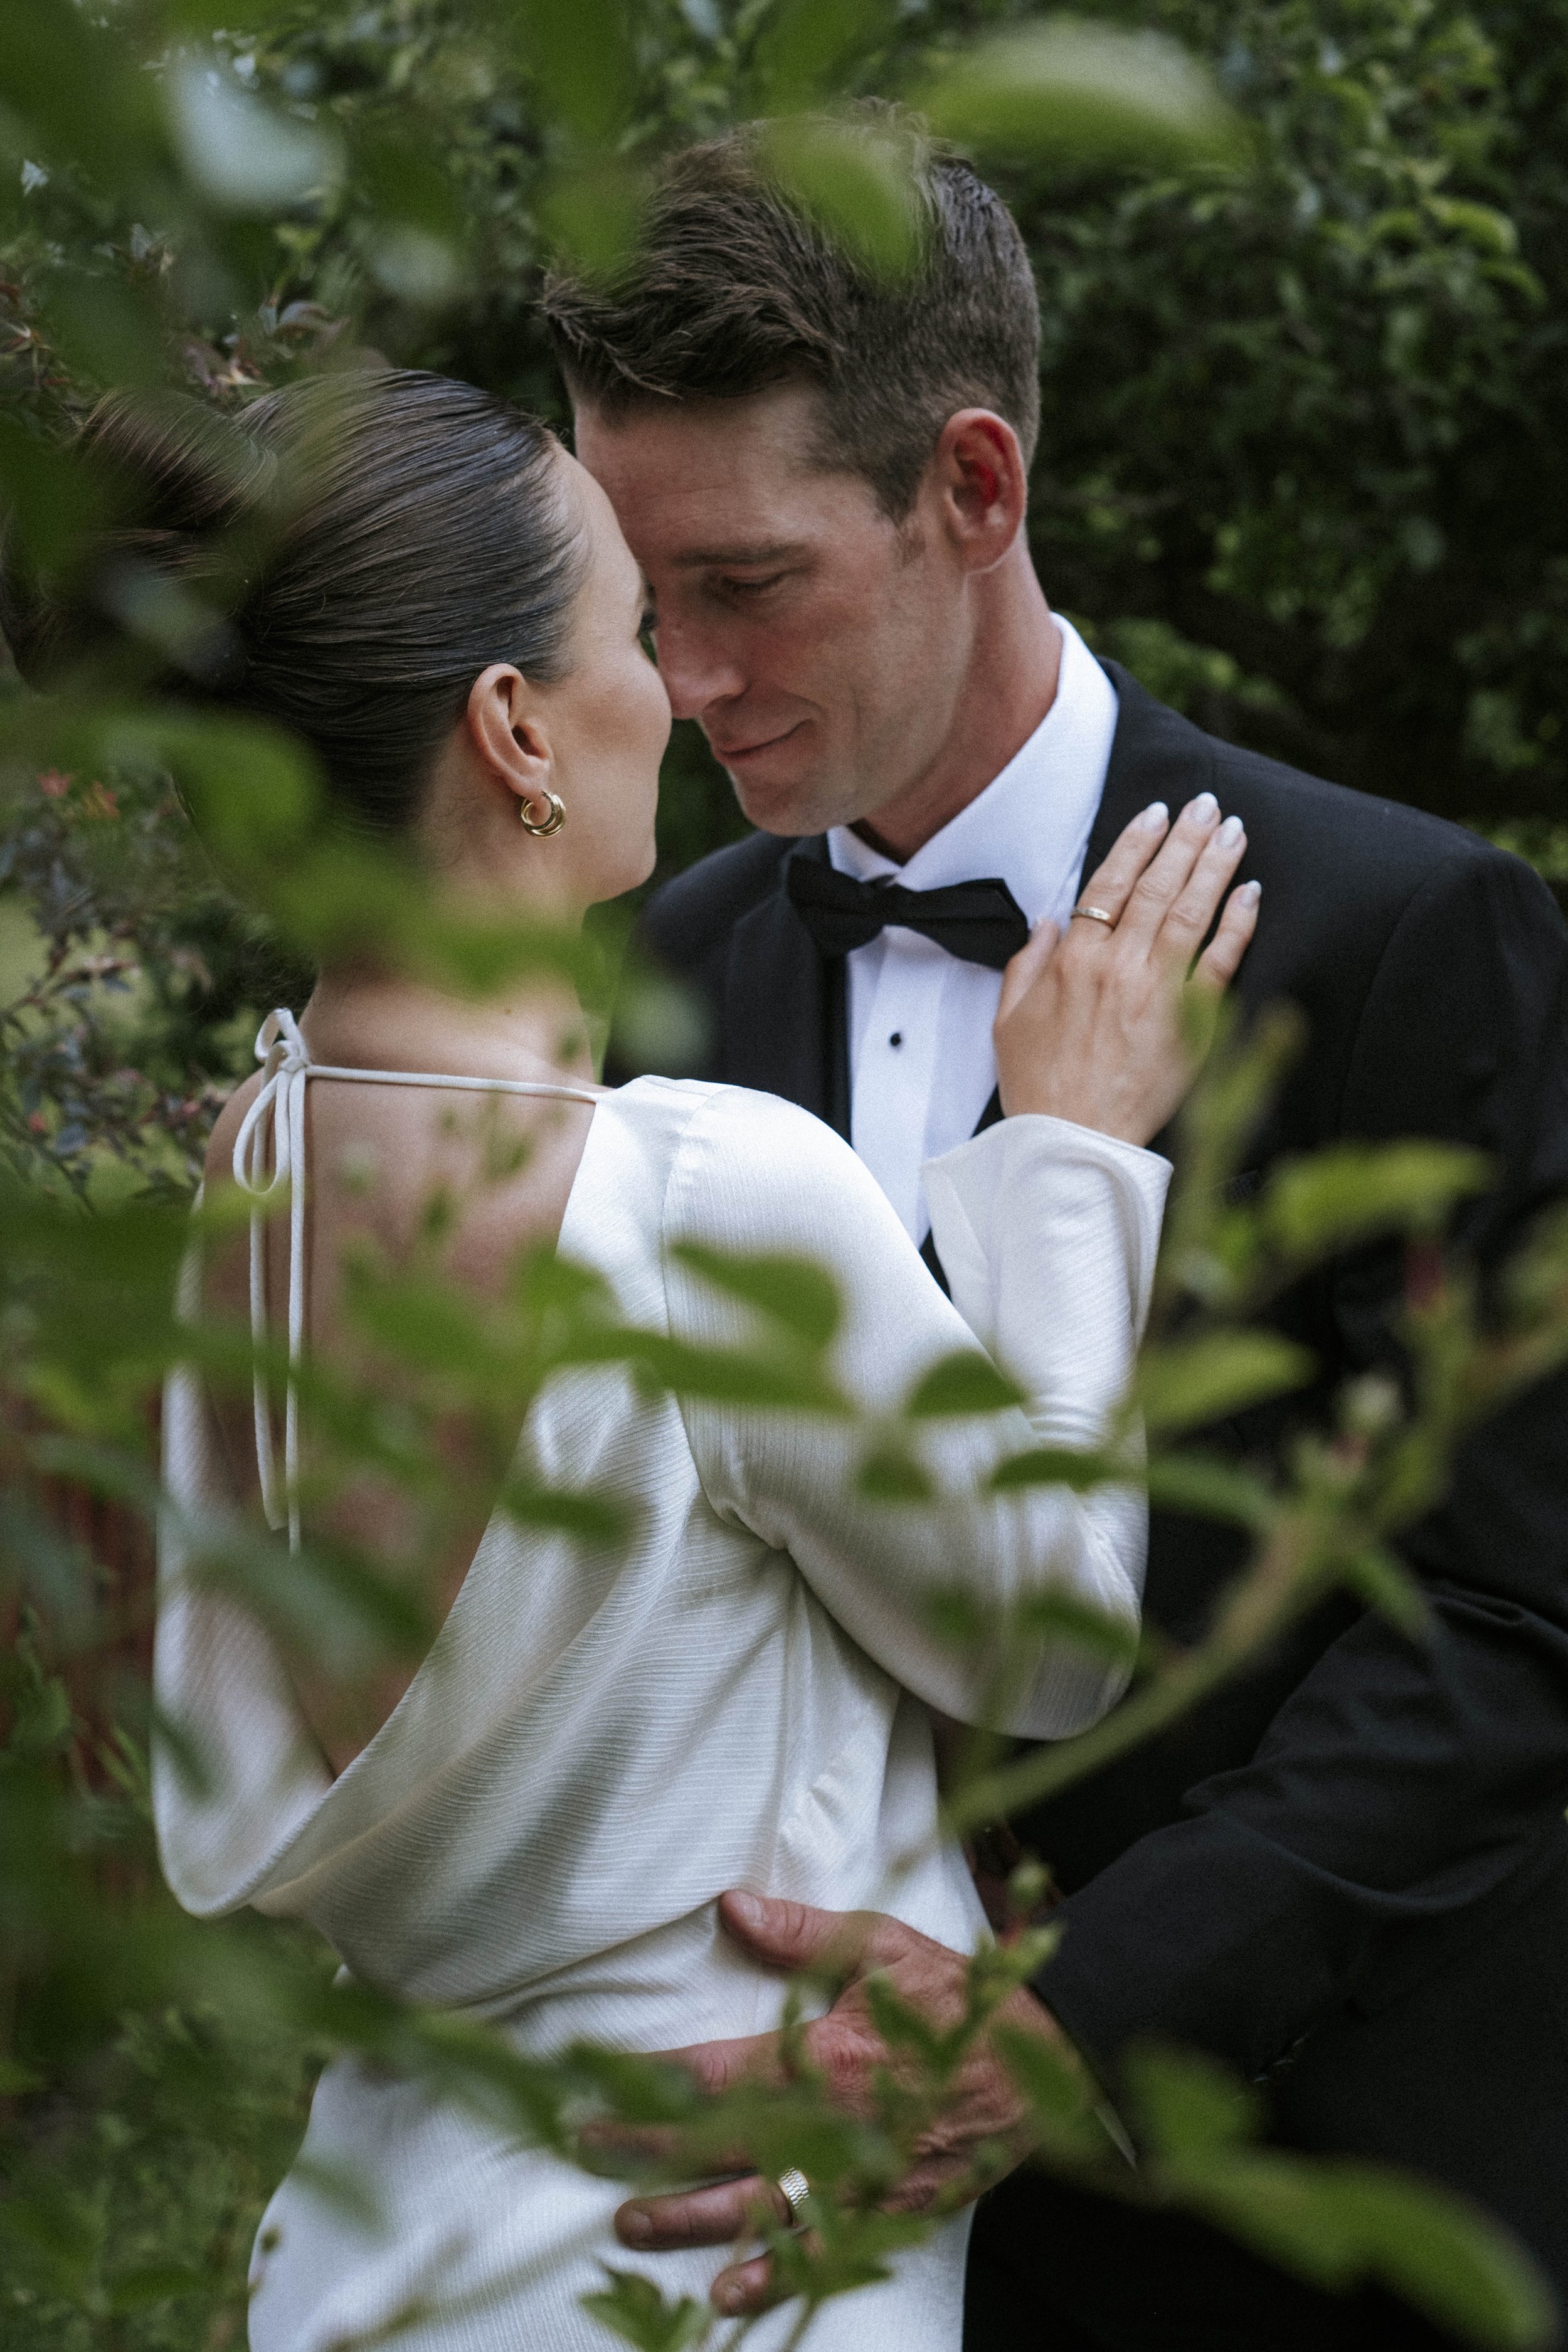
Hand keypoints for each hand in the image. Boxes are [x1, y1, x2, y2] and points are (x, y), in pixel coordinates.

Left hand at [611, 1889, 1074, 2318]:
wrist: (1046, 2061)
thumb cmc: (959, 1998)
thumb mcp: (883, 1946)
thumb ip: (802, 1933)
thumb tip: (731, 1908)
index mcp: (823, 2057)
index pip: (710, 2075)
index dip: (645, 2086)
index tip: (590, 2087)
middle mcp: (832, 2127)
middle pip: (718, 2148)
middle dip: (646, 2155)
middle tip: (585, 2155)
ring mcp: (860, 2177)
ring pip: (758, 2210)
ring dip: (690, 2220)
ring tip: (631, 2223)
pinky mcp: (890, 2209)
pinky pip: (822, 2251)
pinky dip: (774, 2275)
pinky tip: (730, 2294)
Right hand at [994, 793, 1259, 1145]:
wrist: (1072, 1143)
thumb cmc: (1039, 1086)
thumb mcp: (1008, 1020)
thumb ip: (1026, 964)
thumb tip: (1048, 922)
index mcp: (1072, 961)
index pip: (1109, 884)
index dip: (1136, 844)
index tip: (1156, 815)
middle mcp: (1116, 967)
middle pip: (1157, 887)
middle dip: (1185, 839)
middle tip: (1207, 805)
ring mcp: (1156, 993)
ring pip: (1191, 911)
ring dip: (1215, 865)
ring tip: (1234, 831)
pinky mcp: (1189, 1023)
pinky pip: (1220, 962)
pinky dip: (1238, 923)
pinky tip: (1251, 893)